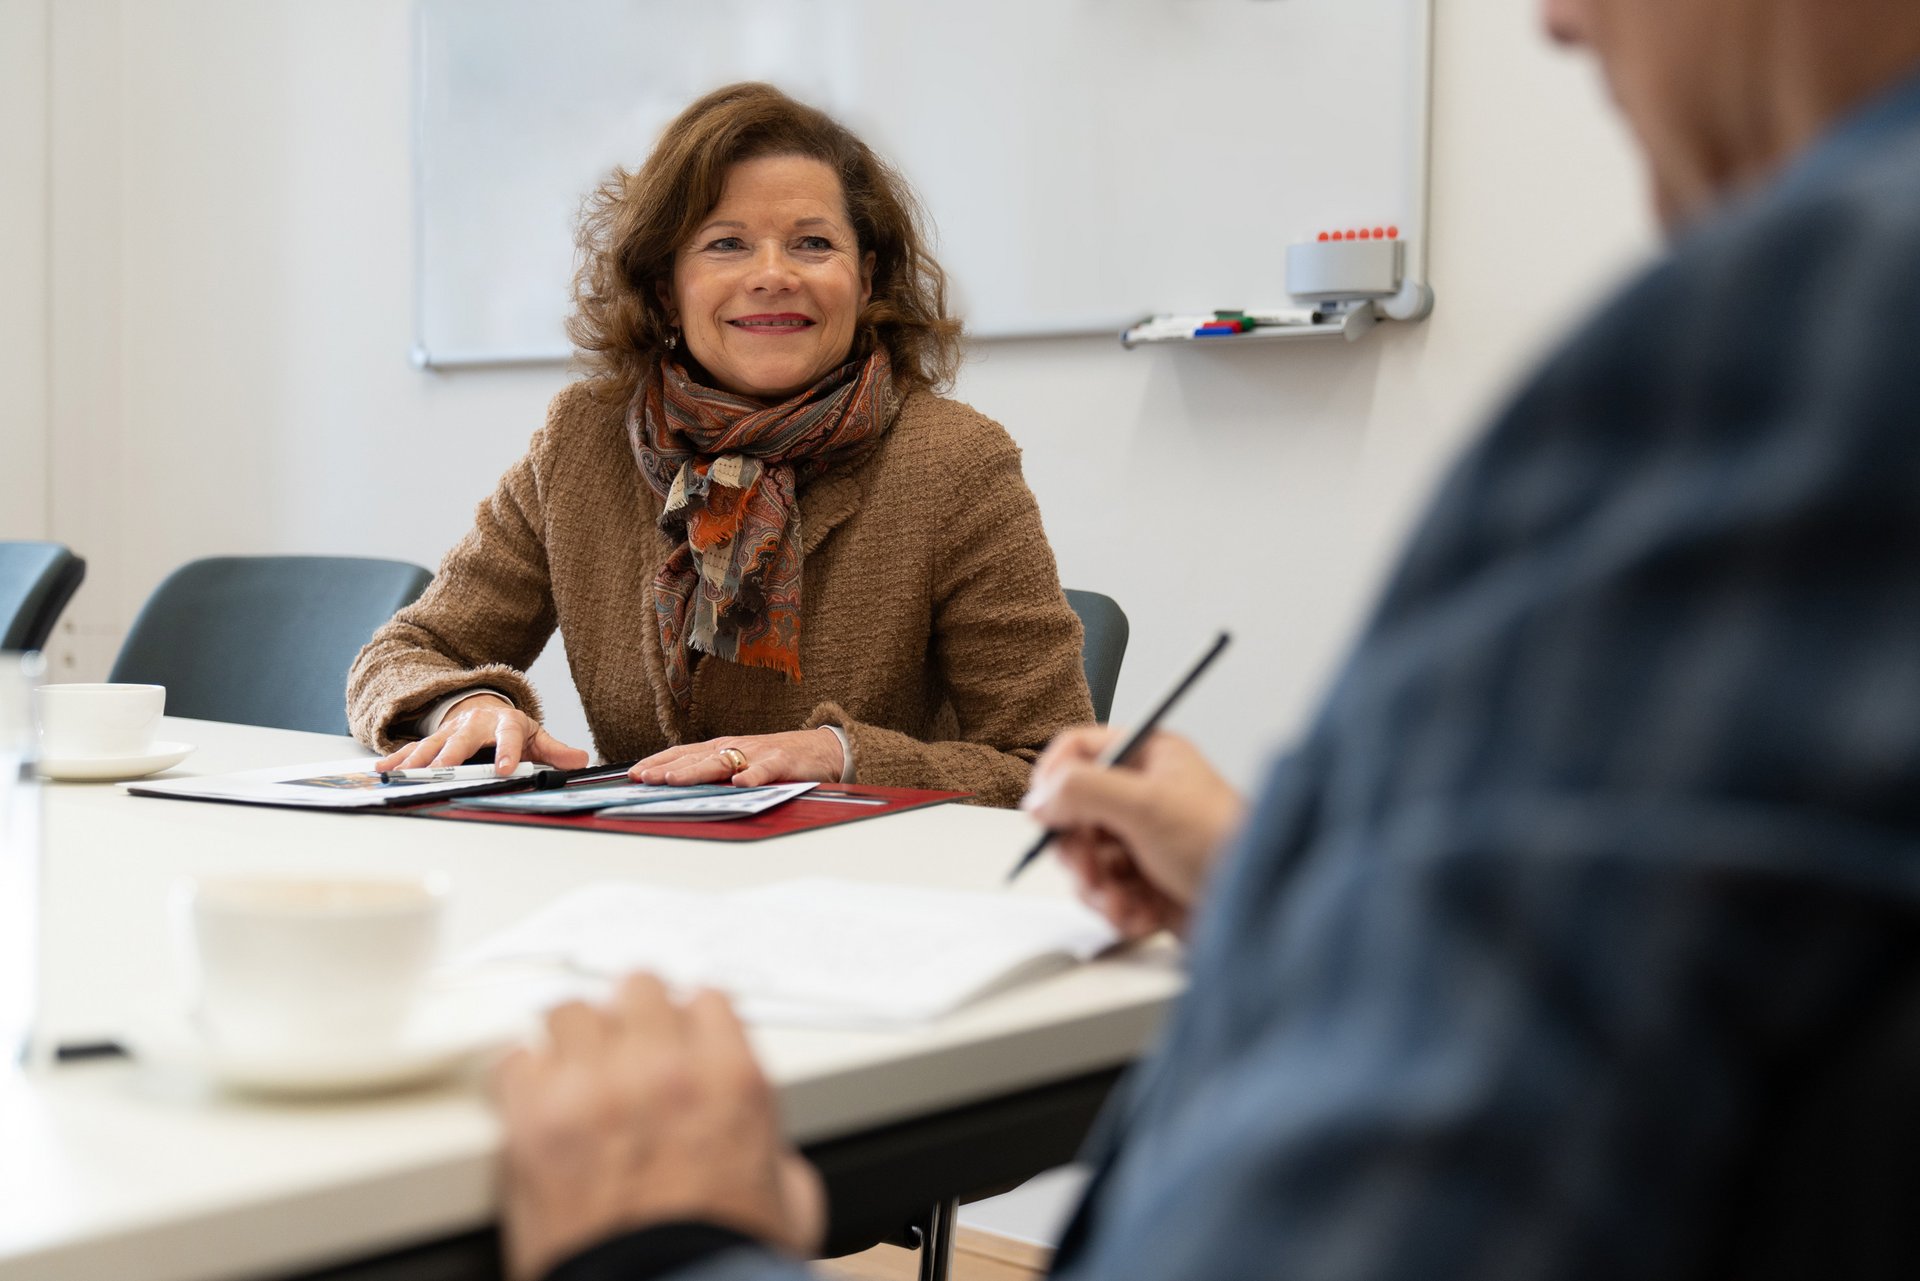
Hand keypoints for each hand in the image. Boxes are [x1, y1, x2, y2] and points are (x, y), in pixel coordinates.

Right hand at [376, 693, 589, 775]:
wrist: (488, 711)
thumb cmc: (513, 729)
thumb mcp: (538, 737)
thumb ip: (556, 751)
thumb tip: (581, 760)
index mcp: (506, 723)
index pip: (510, 735)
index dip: (508, 751)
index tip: (506, 769)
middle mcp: (476, 724)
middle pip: (463, 739)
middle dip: (452, 755)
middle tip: (442, 771)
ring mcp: (452, 730)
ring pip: (433, 744)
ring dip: (418, 760)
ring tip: (405, 775)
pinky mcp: (435, 739)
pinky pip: (414, 749)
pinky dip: (399, 759)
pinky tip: (385, 769)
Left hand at [493, 977, 824, 1280]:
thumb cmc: (721, 1263)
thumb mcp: (786, 1193)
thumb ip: (766, 1141)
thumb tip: (758, 1141)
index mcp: (730, 1077)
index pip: (706, 999)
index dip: (690, 1022)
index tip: (679, 1036)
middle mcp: (662, 1069)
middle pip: (638, 989)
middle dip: (633, 1016)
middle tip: (624, 1044)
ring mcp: (593, 1089)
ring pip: (571, 1012)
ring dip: (575, 1036)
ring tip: (572, 1066)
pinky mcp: (533, 1121)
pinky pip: (516, 1060)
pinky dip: (525, 1076)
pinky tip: (534, 1096)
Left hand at [631, 729, 843, 786]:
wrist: (821, 750)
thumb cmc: (777, 759)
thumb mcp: (741, 763)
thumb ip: (715, 773)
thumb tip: (678, 786)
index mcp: (722, 748)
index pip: (683, 753)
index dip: (657, 762)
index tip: (632, 772)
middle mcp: (734, 747)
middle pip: (695, 758)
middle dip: (666, 768)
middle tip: (642, 778)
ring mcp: (757, 754)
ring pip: (721, 762)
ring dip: (696, 771)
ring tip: (674, 780)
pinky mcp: (781, 762)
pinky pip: (764, 770)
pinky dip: (752, 775)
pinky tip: (739, 783)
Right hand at [1022, 728, 1245, 938]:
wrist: (1261, 910)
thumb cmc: (1226, 843)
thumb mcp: (1147, 804)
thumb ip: (1083, 790)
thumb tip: (1038, 797)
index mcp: (1148, 758)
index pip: (1077, 751)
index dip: (1053, 779)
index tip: (1045, 812)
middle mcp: (1143, 796)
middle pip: (1072, 814)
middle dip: (1077, 851)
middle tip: (1090, 868)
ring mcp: (1144, 841)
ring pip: (1085, 861)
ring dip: (1097, 888)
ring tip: (1122, 900)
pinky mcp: (1147, 884)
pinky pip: (1105, 894)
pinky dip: (1118, 909)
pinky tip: (1144, 913)